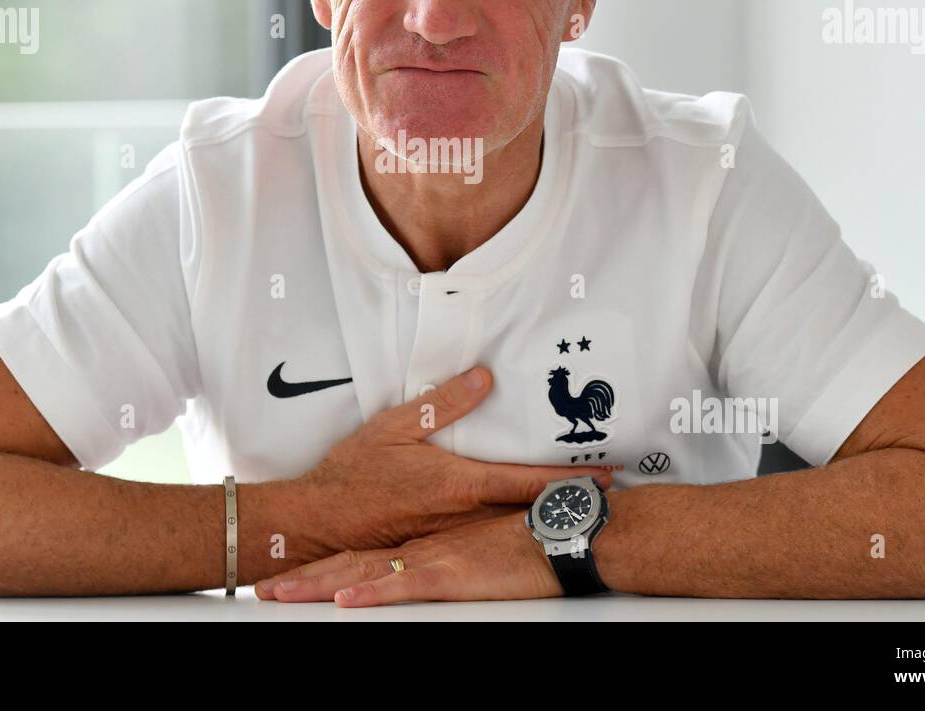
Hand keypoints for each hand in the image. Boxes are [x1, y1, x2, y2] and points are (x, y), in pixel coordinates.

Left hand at [255, 509, 565, 605]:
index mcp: (421, 540)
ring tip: (279, 595)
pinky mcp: (448, 575)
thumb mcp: (480, 540)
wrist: (558, 530)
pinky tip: (345, 600)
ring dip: (318, 586)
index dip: (324, 563)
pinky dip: (371, 593)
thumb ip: (452, 544)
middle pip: (349, 564)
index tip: (291, 575)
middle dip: (305, 579)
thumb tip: (431, 554)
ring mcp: (430, 560)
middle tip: (264, 589)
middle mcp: (417, 548)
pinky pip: (401, 586)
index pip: (362, 552)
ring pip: (362, 574)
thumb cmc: (526, 536)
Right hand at [291, 365, 613, 556]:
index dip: (568, 479)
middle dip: (566, 499)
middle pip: (527, 509)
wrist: (318, 521)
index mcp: (458, 484)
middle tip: (606, 491)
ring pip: (508, 525)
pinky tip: (522, 522)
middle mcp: (462, 516)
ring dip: (542, 514)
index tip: (604, 476)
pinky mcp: (438, 546)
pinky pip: (483, 536)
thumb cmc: (352, 473)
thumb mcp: (395, 426)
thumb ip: (443, 403)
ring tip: (575, 502)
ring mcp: (453, 535)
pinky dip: (510, 528)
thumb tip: (484, 378)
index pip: (526, 482)